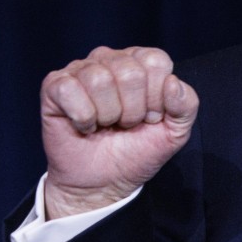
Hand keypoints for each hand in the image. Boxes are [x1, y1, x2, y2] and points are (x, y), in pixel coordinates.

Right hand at [39, 46, 198, 219]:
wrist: (103, 183)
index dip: (156, 97)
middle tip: (126, 124)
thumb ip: (186, 105)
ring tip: (106, 124)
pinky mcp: (55, 86)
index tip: (150, 117)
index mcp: (141, 62)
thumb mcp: (175, 132)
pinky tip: (85, 125)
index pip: (156, 61)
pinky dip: (82, 116)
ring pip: (99, 80)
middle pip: (130, 72)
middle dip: (133, 110)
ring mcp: (81, 70)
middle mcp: (111, 58)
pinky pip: (69, 89)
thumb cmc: (137, 151)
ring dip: (108, 114)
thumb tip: (173, 82)